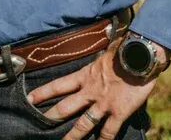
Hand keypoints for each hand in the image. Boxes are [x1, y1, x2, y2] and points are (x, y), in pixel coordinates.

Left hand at [26, 37, 169, 139]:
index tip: (30, 99)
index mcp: (85, 75)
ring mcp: (103, 103)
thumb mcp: (106, 50)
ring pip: (83, 124)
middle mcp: (90, 91)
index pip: (59, 85)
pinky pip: (108, 131)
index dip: (43, 92)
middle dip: (51, 117)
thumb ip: (100, 55)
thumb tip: (101, 41)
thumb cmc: (125, 49)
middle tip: (39, 125)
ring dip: (73, 136)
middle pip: (66, 107)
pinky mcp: (118, 112)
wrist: (140, 57)